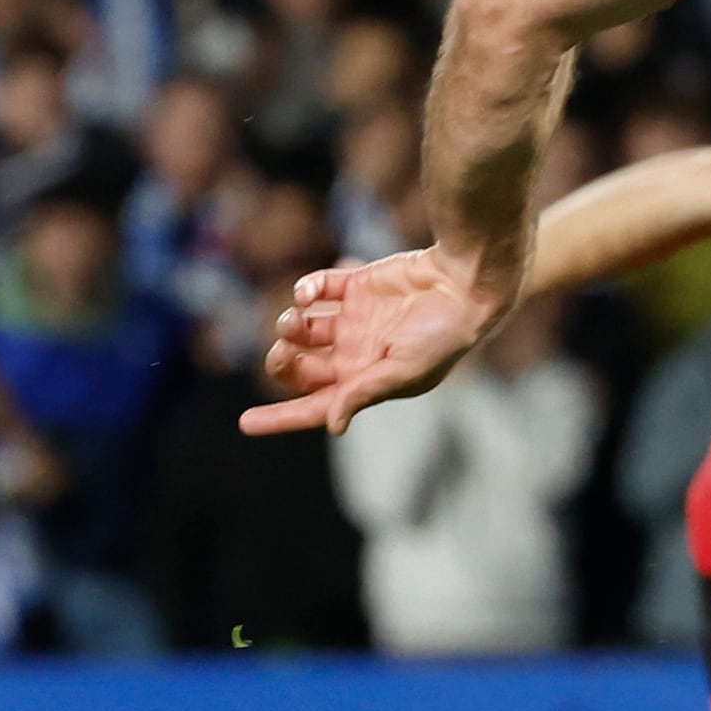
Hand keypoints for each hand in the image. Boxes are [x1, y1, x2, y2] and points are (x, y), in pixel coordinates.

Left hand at [240, 246, 501, 435]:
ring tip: (295, 319)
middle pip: (301, 367)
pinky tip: (307, 294)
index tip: (245, 423)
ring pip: (301, 328)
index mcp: (367, 381)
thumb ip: (364, 392)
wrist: (465, 285)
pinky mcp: (355, 286)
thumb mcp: (405, 371)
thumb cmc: (444, 335)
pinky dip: (304, 291)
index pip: (316, 405)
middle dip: (283, 363)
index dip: (281, 417)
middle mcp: (356, 353)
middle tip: (283, 352)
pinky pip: (315, 290)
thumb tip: (332, 425)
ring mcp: (354, 319)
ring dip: (289, 326)